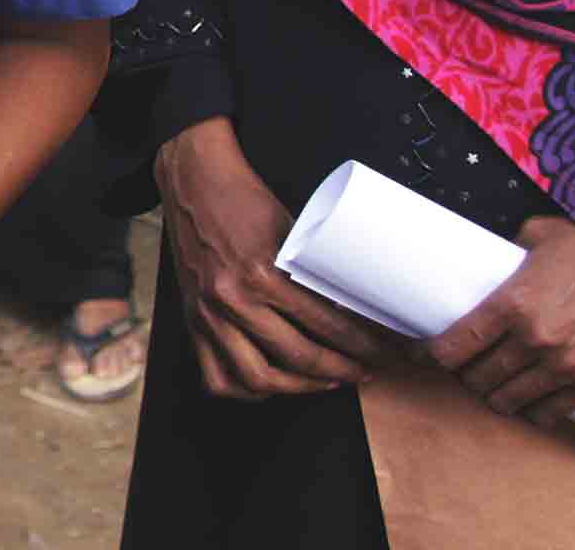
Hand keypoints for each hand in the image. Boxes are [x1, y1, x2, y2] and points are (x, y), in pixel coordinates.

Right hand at [156, 118, 405, 397]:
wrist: (193, 183)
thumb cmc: (243, 200)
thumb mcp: (289, 230)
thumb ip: (312, 271)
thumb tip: (353, 305)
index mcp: (261, 273)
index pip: (324, 324)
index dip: (361, 345)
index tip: (382, 352)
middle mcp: (232, 300)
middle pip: (297, 358)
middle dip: (340, 372)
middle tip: (364, 371)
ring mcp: (207, 315)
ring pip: (257, 378)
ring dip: (299, 388)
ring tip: (325, 381)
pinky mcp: (192, 322)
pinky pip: (216, 377)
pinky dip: (246, 389)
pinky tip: (271, 384)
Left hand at [425, 217, 574, 423]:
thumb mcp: (544, 234)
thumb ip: (513, 249)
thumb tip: (499, 254)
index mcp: (513, 302)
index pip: (455, 345)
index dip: (434, 354)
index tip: (428, 354)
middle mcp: (534, 340)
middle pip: (477, 378)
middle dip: (466, 374)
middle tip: (467, 365)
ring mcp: (565, 367)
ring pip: (508, 401)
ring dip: (496, 395)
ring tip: (496, 384)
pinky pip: (549, 414)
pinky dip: (533, 411)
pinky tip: (530, 400)